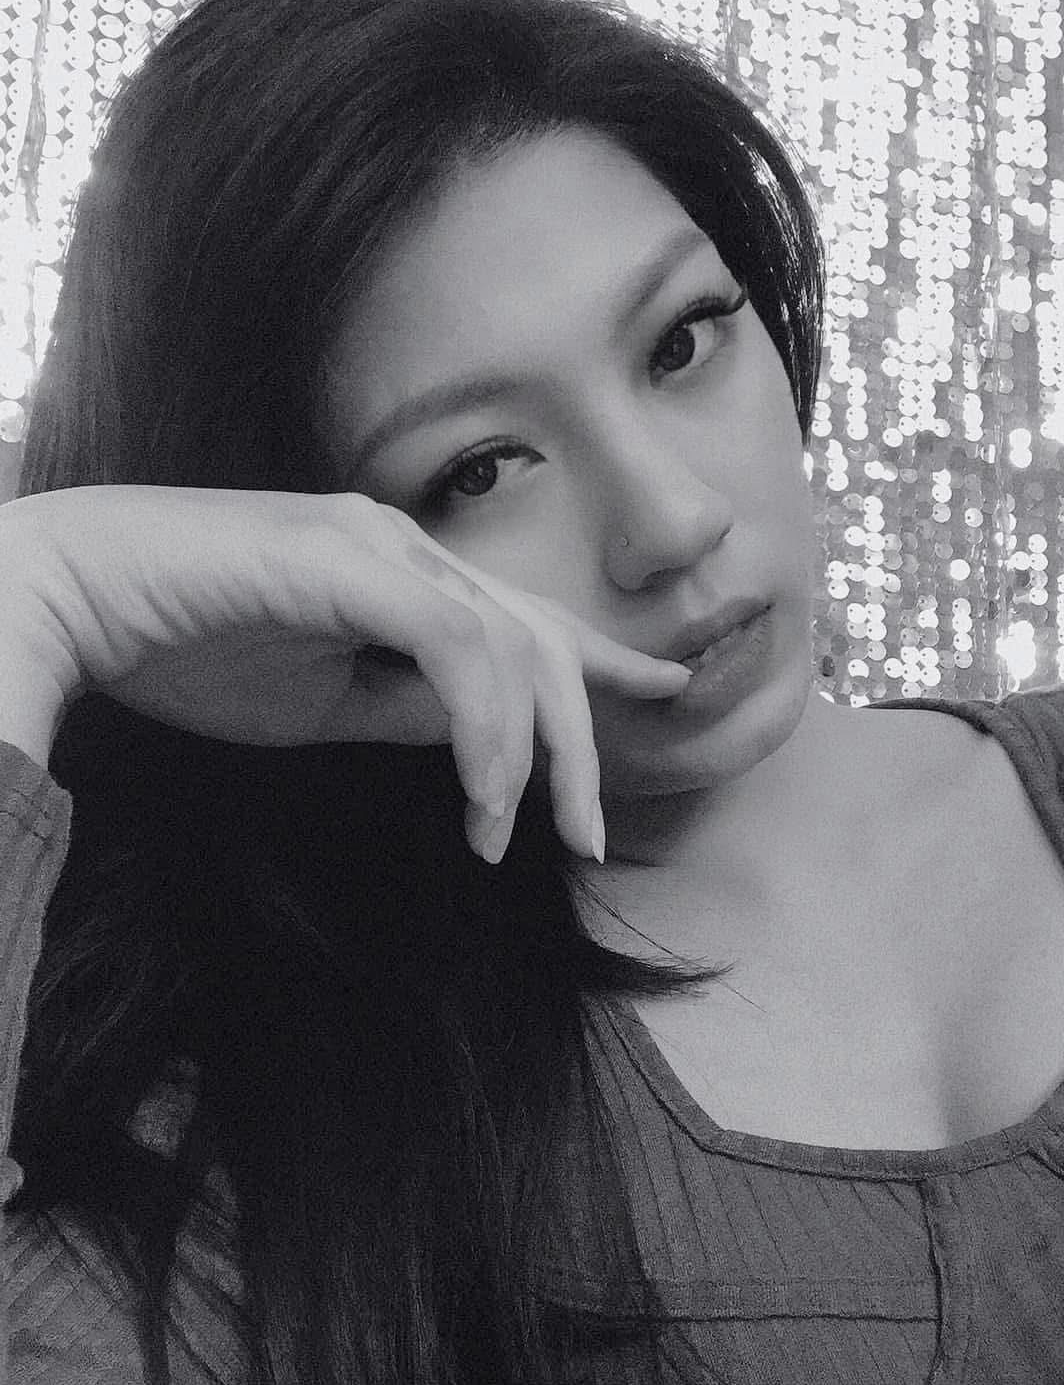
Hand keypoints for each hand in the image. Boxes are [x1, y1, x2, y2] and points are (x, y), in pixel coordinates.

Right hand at [0, 486, 691, 861]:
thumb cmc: (183, 649)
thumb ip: (406, 711)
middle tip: (592, 837)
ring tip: (518, 839)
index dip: (604, 658)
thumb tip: (483, 745)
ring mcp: (376, 546)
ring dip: (530, 755)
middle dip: (582, 743)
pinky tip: (481, 800)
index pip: (528, 617)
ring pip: (511, 645)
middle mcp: (404, 545)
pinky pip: (455, 648)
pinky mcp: (344, 563)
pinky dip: (483, 731)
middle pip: (539, 640)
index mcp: (403, 572)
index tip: (667, 692)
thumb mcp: (323, 704)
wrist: (75, 597)